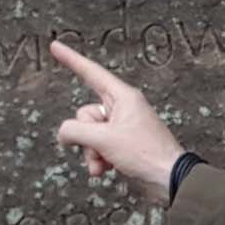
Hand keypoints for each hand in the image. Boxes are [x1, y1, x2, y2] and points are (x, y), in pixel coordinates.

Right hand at [50, 40, 186, 205]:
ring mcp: (122, 127)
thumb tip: (65, 133)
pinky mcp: (123, 144)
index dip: (71, 59)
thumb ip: (76, 131)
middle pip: (85, 114)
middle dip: (86, 136)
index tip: (55, 46)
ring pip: (89, 134)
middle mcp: (122, 108)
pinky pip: (98, 147)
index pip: (91, 73)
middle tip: (103, 147)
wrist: (169, 178)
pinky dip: (98, 159)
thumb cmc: (146, 153)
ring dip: (92, 152)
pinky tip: (107, 170)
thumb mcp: (104, 139)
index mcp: (123, 97)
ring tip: (105, 163)